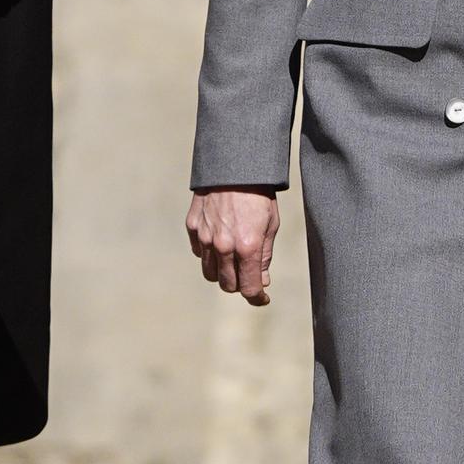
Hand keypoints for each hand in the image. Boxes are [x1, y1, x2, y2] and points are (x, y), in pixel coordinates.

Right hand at [186, 188, 279, 304]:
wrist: (234, 165)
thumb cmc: (259, 194)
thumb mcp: (270, 225)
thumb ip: (264, 257)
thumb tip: (261, 281)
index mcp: (247, 247)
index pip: (249, 289)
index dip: (257, 298)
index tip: (262, 298)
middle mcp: (223, 246)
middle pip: (227, 285)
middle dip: (240, 285)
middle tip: (248, 276)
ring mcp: (205, 237)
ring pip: (210, 273)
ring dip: (222, 272)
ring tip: (233, 260)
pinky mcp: (193, 227)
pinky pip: (199, 253)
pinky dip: (209, 254)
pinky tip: (220, 242)